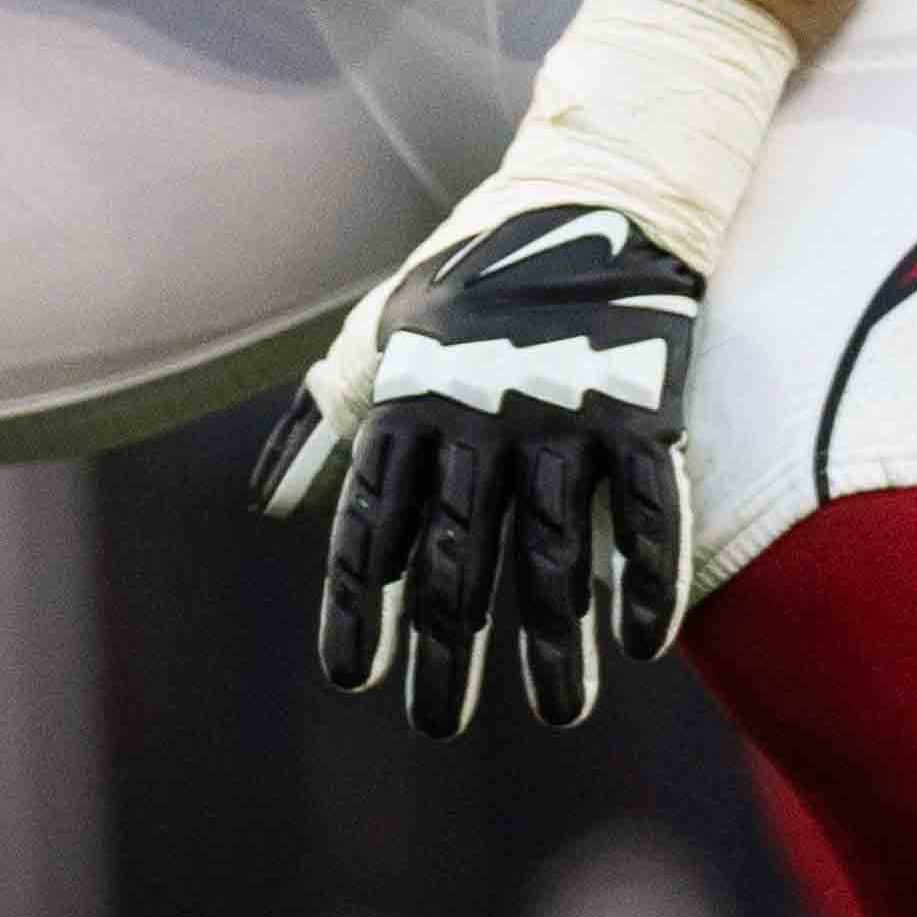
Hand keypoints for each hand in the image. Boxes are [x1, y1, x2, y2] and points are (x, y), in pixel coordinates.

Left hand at [260, 193, 702, 735]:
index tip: (355, 680)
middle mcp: (481, 421)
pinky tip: (643, 643)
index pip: (370, 531)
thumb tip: (267, 502)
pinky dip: (649, 579)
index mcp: (410, 406)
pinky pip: (649, 511)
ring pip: (554, 555)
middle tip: (439, 724)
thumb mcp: (377, 332)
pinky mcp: (647, 410)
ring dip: (553, 643)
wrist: (598, 192)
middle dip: (448, 653)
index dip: (358, 609)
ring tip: (554, 712)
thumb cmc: (473, 272)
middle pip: (458, 564)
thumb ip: (323, 420)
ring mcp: (567, 418)